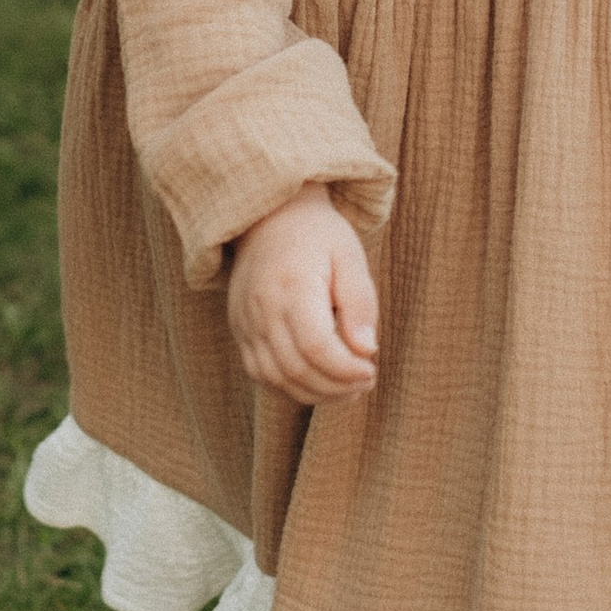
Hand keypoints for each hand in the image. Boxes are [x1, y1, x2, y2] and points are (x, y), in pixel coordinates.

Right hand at [227, 184, 379, 404]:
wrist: (269, 217)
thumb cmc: (318, 236)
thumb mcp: (350, 257)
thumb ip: (360, 304)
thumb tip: (367, 350)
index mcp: (293, 285)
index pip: (316, 346)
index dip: (346, 369)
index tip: (371, 370)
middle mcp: (262, 307)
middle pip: (296, 368)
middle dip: (336, 387)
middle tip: (365, 382)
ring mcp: (245, 321)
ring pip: (275, 378)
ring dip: (314, 394)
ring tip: (346, 388)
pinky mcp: (240, 329)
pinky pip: (260, 373)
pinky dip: (290, 386)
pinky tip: (317, 381)